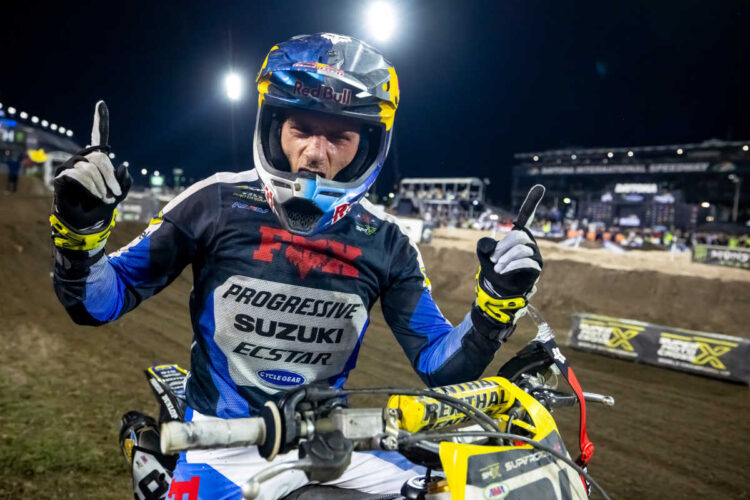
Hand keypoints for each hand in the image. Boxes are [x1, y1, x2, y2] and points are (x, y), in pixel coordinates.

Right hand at [50, 101, 131, 250]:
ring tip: (106, 198)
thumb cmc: (102, 206)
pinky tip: (96, 195)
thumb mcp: (120, 193)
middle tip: (116, 194)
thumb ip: (124, 180)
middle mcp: (82, 158)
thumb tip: (121, 163)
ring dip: (102, 185)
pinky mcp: (62, 176)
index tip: (101, 103)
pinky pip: (79, 175)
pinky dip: (91, 187)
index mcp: (97, 159)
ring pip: (90, 167)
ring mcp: (70, 166)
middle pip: (100, 157)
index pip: (99, 136)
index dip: (100, 120)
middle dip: (111, 177)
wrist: (87, 222)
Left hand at [473, 185, 544, 330]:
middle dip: (502, 246)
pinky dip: (511, 264)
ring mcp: (535, 255)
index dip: (532, 201)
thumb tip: (491, 246)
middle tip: (493, 259)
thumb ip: (485, 244)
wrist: (498, 291)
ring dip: (505, 257)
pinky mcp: (536, 268)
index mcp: (518, 235)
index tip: (540, 186)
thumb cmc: (492, 270)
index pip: (526, 215)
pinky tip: (502, 271)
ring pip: (522, 248)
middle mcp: (530, 242)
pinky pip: (526, 260)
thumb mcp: (484, 254)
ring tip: (497, 267)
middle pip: (518, 235)